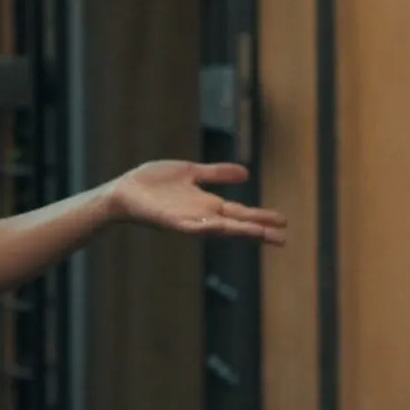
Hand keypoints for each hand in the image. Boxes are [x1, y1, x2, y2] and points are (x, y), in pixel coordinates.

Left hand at [108, 161, 287, 244]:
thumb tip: (246, 174)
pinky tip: (222, 226)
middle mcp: (202, 215)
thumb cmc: (154, 183)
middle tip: (283, 238)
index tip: (284, 222)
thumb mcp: (191, 172)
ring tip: (262, 234)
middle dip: (259, 230)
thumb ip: (217, 174)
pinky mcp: (171, 222)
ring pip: (220, 228)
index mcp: (207, 204)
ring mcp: (188, 220)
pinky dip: (207, 227)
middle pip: (236, 223)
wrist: (125, 191)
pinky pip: (192, 227)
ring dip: (240, 231)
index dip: (261, 217)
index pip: (240, 213)